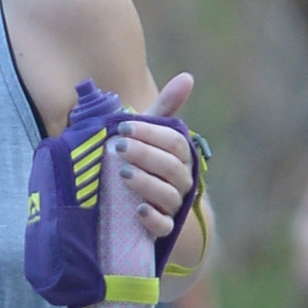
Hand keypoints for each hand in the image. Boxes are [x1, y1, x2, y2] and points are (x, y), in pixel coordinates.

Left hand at [113, 72, 198, 242]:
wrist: (140, 208)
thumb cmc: (144, 164)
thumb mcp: (149, 137)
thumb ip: (165, 110)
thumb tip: (188, 77)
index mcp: (180, 157)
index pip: (174, 142)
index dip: (151, 133)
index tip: (123, 128)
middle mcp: (182, 181)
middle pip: (171, 166)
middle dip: (145, 155)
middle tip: (119, 148)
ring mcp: (173, 206)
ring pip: (167, 194)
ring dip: (146, 183)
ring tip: (123, 174)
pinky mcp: (162, 230)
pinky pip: (163, 226)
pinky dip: (153, 218)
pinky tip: (138, 210)